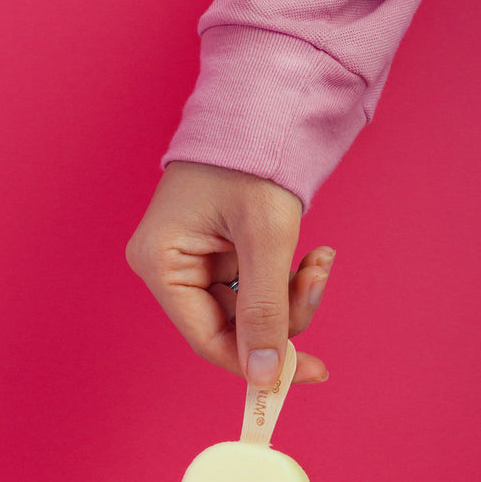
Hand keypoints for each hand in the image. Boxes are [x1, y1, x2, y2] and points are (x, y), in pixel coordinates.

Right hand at [126, 161, 333, 384]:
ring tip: (319, 259)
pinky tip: (311, 255)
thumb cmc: (252, 157)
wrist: (262, 105)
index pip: (209, 338)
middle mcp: (168, 266)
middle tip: (318, 280)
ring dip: (292, 293)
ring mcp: (192, 259)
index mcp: (160, 263)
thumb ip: (265, 311)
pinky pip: (255, 287)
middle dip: (285, 313)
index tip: (309, 371)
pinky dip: (286, 279)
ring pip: (250, 310)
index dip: (258, 361)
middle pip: (232, 326)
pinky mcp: (217, 252)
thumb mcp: (265, 238)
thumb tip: (266, 376)